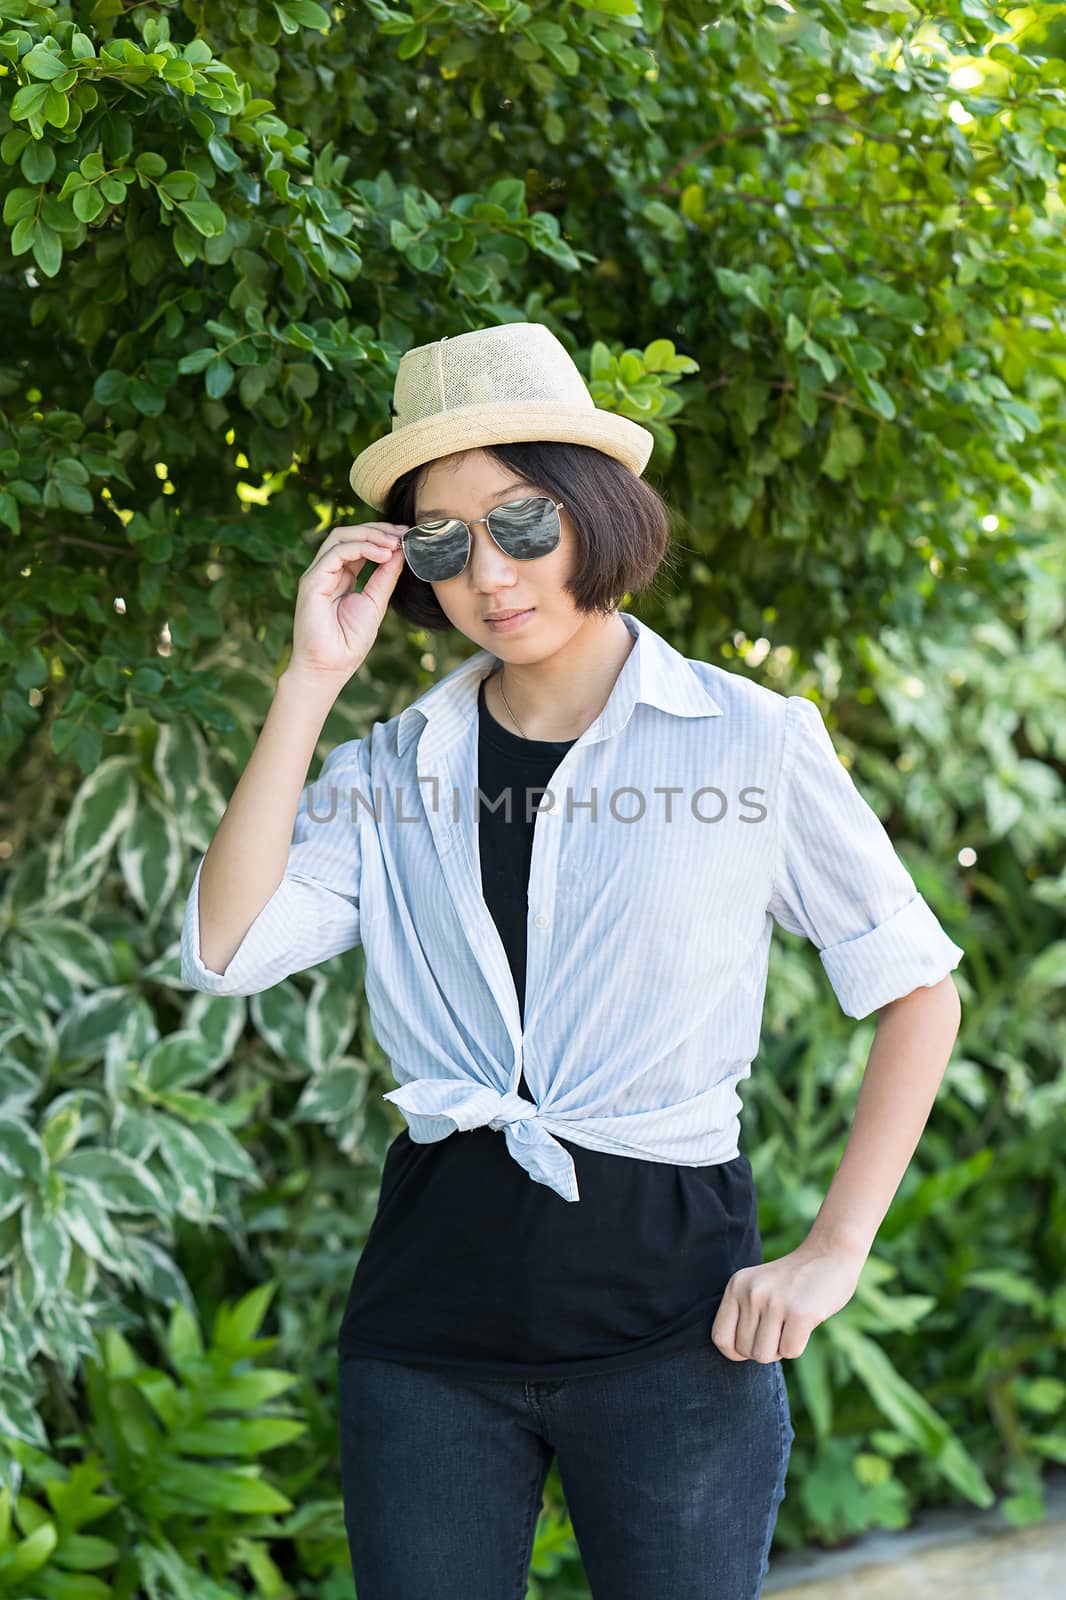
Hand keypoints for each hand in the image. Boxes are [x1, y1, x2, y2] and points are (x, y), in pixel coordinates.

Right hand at [289, 521, 407, 680]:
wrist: (330, 667)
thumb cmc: (349, 642)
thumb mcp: (376, 603)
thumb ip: (385, 577)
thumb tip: (400, 552)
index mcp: (342, 576)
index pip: (360, 544)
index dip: (382, 536)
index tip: (407, 536)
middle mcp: (327, 572)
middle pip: (349, 534)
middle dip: (378, 531)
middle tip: (403, 534)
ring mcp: (317, 575)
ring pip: (340, 537)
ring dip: (371, 536)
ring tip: (395, 544)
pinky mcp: (311, 581)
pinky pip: (336, 553)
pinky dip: (362, 548)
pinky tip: (383, 555)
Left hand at [710, 1241, 864, 1362]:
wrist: (829, 1255)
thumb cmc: (792, 1280)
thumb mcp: (758, 1286)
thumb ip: (743, 1312)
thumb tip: (735, 1354)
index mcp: (737, 1285)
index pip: (720, 1337)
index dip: (736, 1351)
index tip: (753, 1344)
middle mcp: (751, 1292)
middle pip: (745, 1350)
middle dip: (764, 1348)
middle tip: (780, 1328)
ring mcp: (775, 1302)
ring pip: (765, 1355)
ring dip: (780, 1349)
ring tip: (789, 1326)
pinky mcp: (800, 1313)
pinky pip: (790, 1352)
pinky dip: (797, 1346)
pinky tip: (804, 1324)